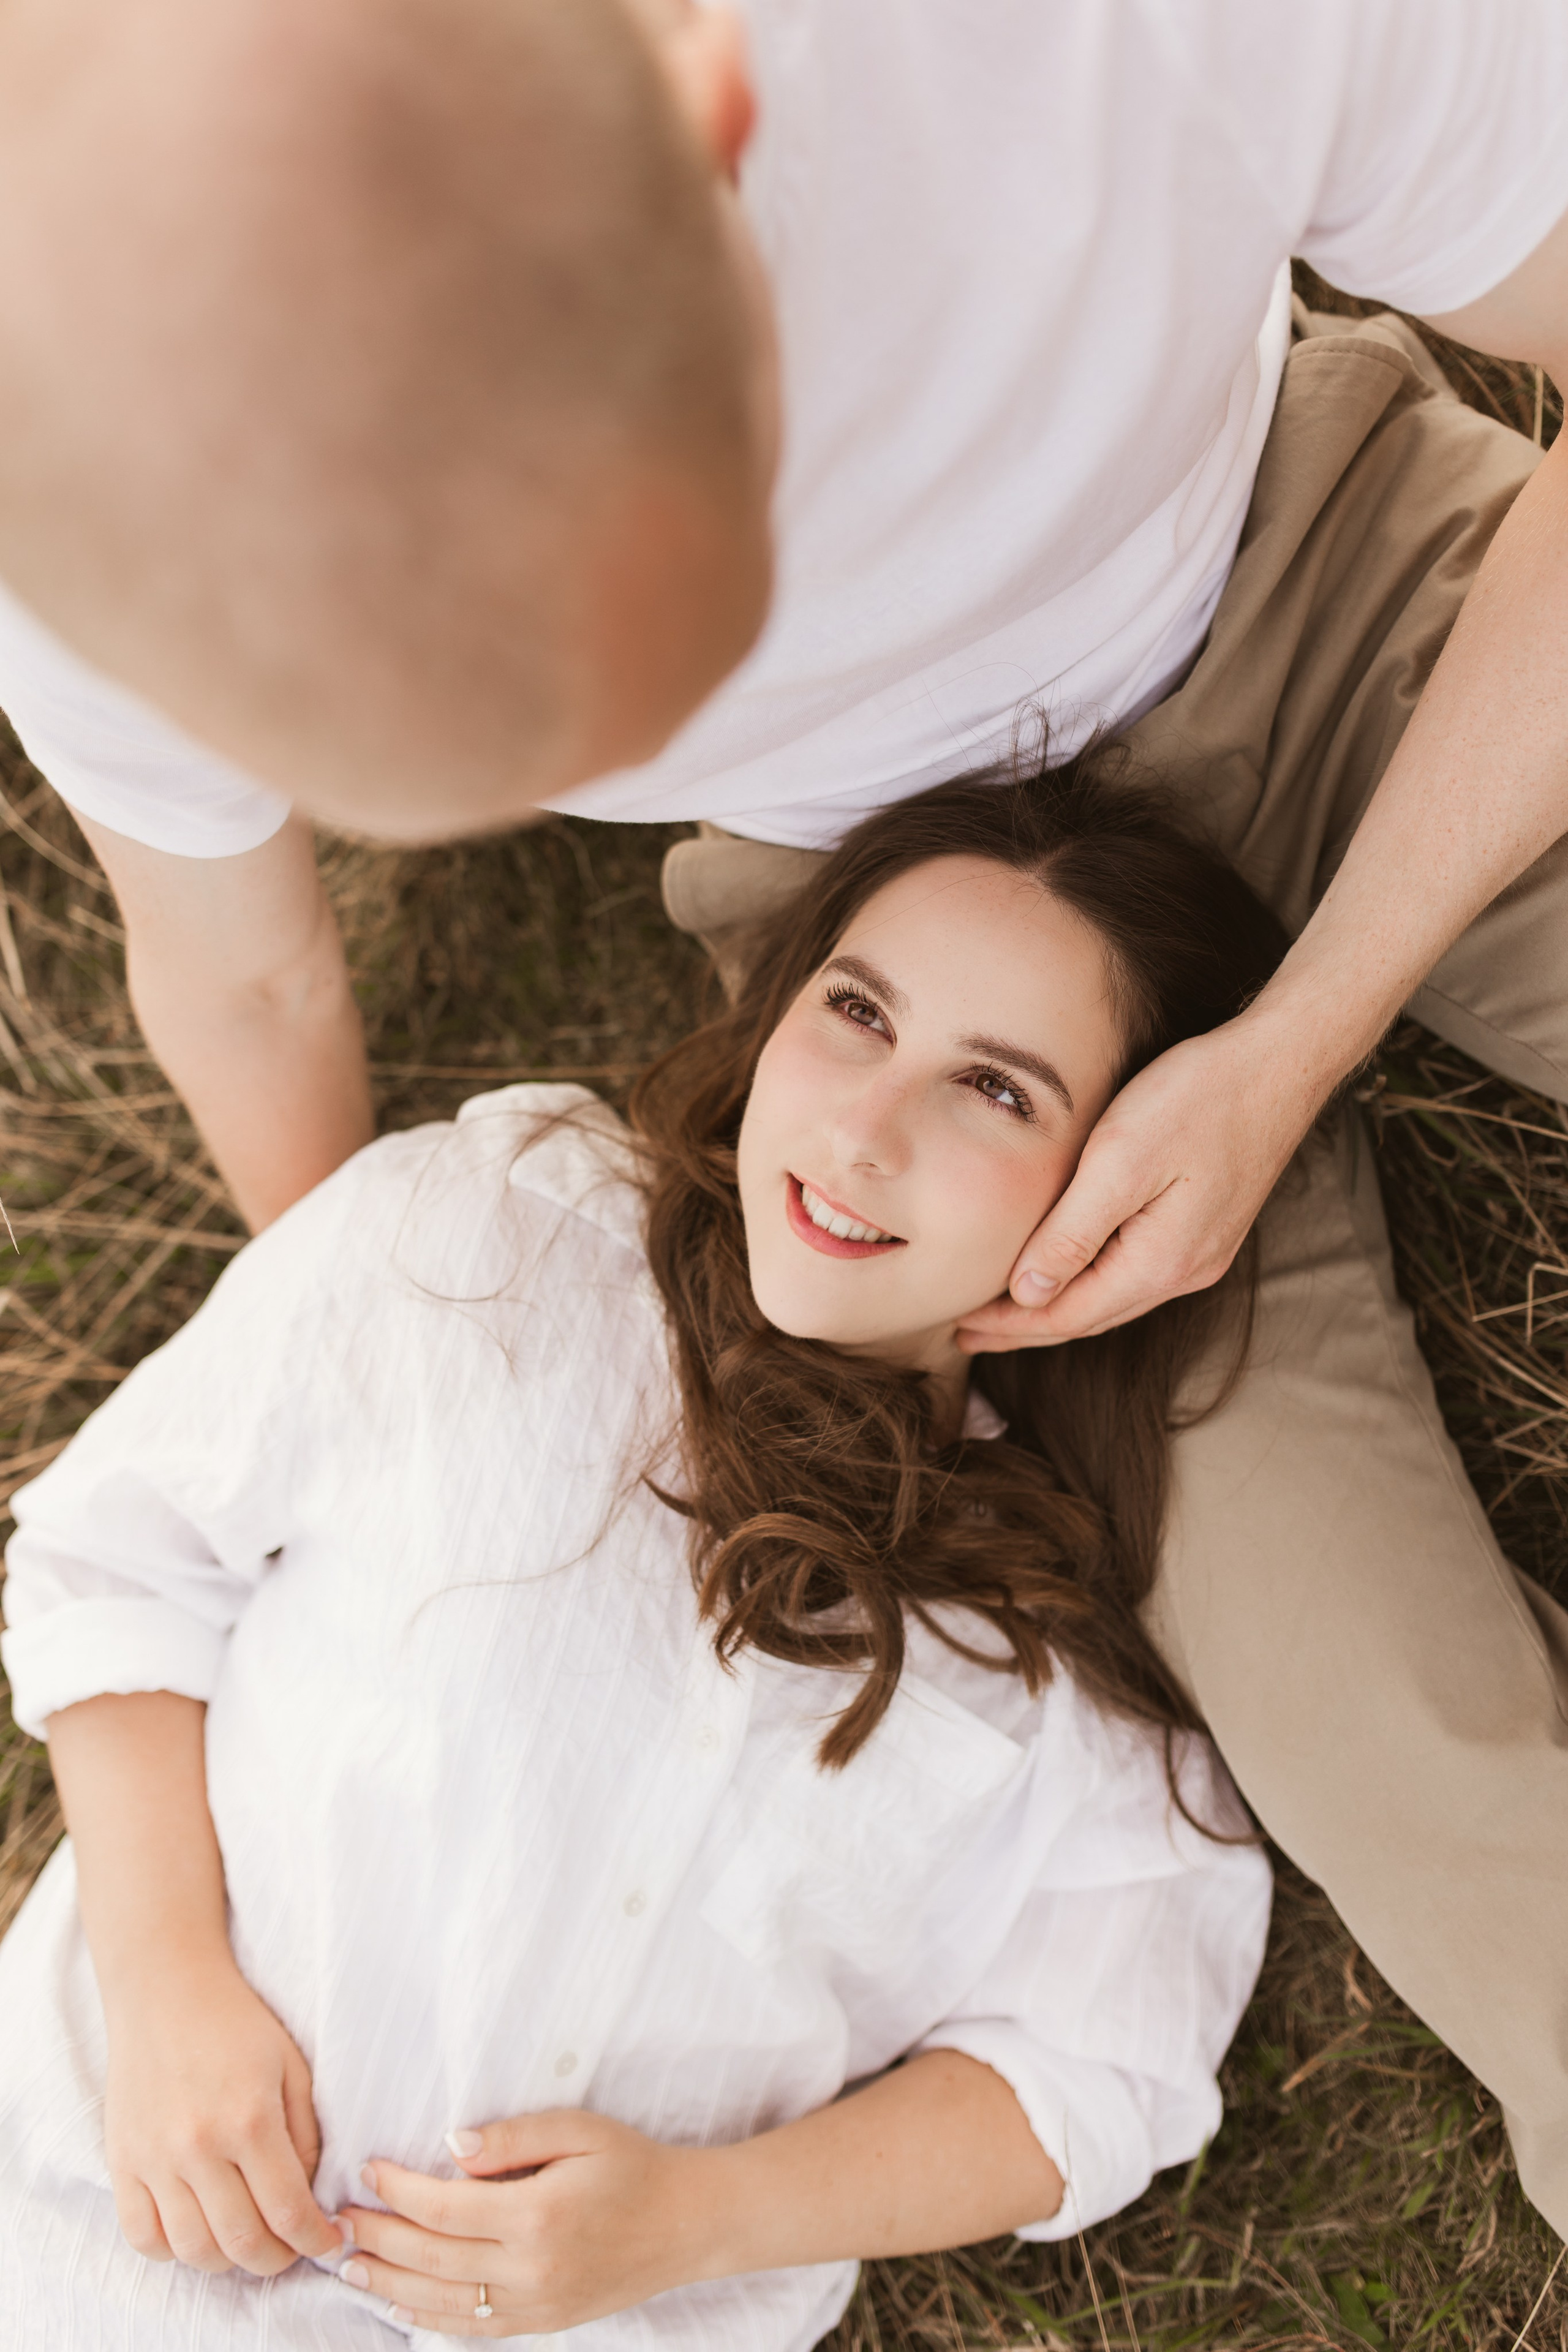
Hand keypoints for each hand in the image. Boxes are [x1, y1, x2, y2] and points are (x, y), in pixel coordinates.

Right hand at [103, 1954, 341, 2276]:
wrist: (165, 1988)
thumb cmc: (238, 2022)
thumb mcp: (292, 2066)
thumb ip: (307, 2135)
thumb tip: (311, 2198)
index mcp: (250, 2118)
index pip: (288, 2212)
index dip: (316, 2240)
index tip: (330, 2242)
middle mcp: (199, 2145)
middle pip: (242, 2243)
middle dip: (277, 2260)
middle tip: (291, 2249)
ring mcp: (154, 2157)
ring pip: (193, 2250)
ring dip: (228, 2262)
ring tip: (247, 2241)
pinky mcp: (122, 2161)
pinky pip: (142, 2237)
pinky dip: (172, 2251)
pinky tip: (197, 2231)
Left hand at [339, 2110, 719, 2337]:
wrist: (684, 2224)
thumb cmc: (631, 2165)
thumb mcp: (580, 2129)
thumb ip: (513, 2137)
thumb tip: (450, 2145)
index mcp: (537, 2215)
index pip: (444, 2207)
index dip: (398, 2189)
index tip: (367, 2169)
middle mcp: (531, 2269)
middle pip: (432, 2258)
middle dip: (378, 2238)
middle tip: (338, 2222)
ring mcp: (536, 2305)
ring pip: (443, 2302)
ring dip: (389, 2285)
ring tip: (349, 2268)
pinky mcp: (542, 2323)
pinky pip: (473, 2329)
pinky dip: (428, 2319)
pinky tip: (399, 2304)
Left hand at [957, 1013, 1321, 1349]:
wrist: (1280, 1064)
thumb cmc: (1199, 1099)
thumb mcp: (1121, 1161)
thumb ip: (1072, 1233)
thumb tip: (1027, 1293)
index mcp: (1159, 1263)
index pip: (1067, 1314)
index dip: (1011, 1324)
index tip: (961, 1326)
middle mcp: (1185, 1271)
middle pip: (1090, 1316)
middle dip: (1028, 1327)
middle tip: (970, 1334)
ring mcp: (1200, 1253)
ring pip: (1114, 1298)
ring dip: (1059, 1307)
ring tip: (1009, 1312)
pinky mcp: (1206, 1228)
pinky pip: (1135, 1274)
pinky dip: (1092, 1282)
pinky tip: (1069, 1271)